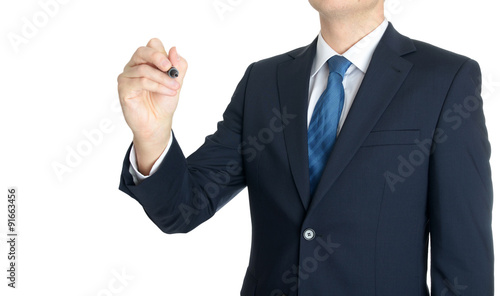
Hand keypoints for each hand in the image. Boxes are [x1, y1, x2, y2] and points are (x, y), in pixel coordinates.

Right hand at [117, 38, 187, 173]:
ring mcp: (127, 76)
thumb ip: (178, 66)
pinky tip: (168, 92)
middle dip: (157, 57)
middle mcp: (135, 66)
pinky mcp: (124, 88)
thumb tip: (174, 49)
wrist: (158, 122)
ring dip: (163, 79)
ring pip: (144, 69)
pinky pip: (141, 82)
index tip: (172, 64)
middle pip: (142, 51)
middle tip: (169, 67)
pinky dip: (157, 86)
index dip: (162, 52)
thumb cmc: (163, 101)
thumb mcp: (176, 82)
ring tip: (175, 87)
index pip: (152, 46)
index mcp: (147, 61)